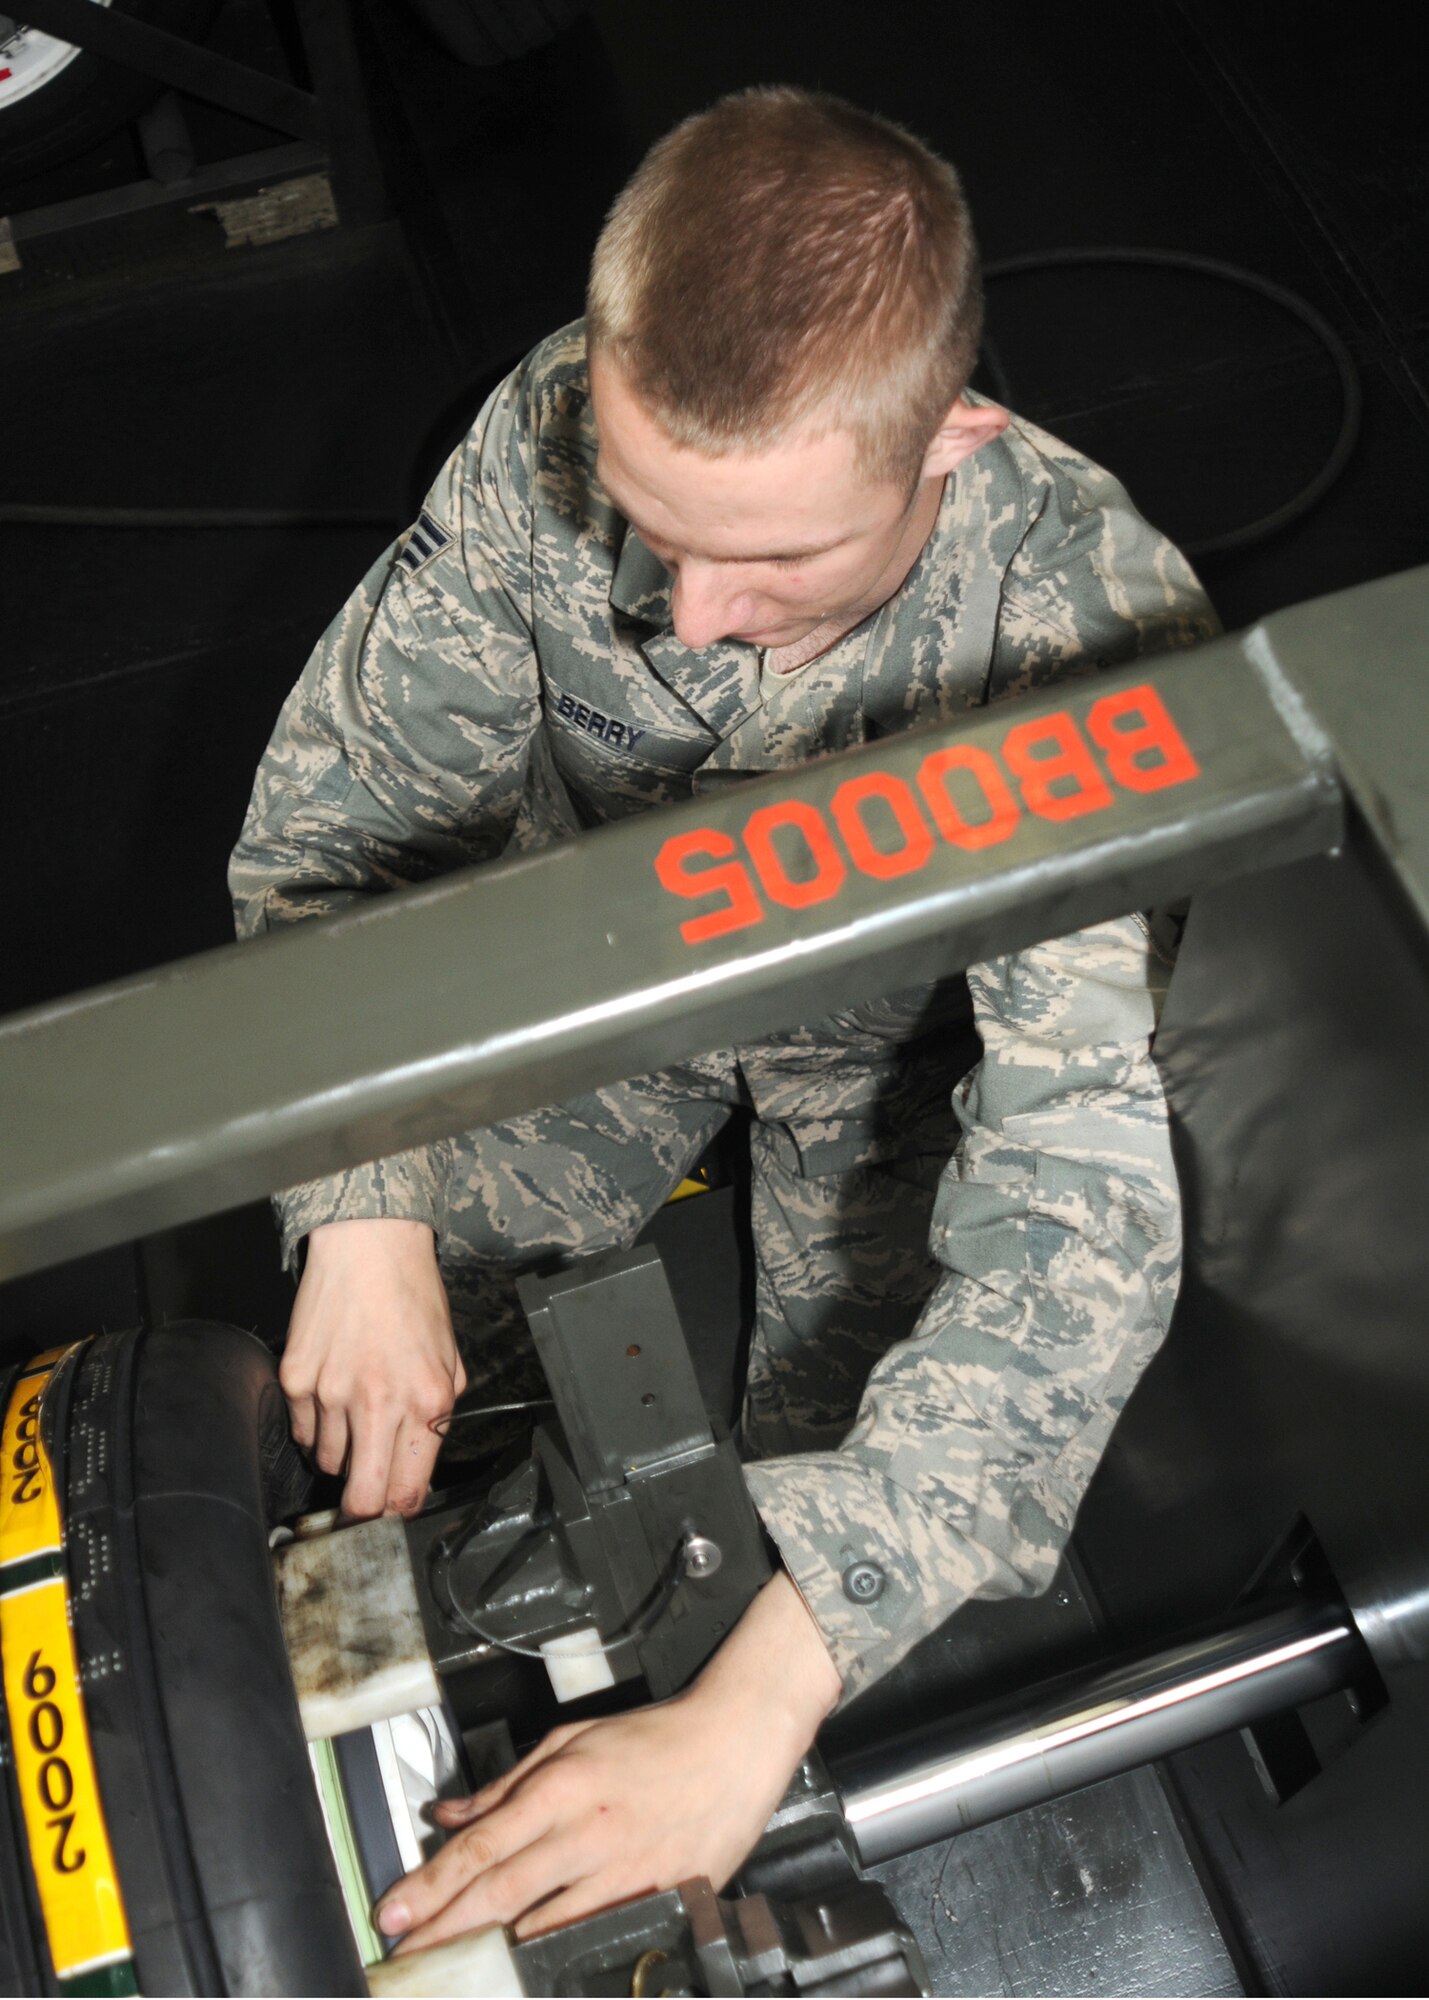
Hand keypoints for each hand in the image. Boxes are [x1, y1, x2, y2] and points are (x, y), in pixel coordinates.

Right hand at [280, 1217, 465, 1518]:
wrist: (369, 1248)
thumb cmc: (413, 1298)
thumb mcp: (449, 1361)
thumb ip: (437, 1419)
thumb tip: (416, 1470)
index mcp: (425, 1401)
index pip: (406, 1492)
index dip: (399, 1510)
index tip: (394, 1506)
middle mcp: (377, 1402)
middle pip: (361, 1499)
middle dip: (363, 1509)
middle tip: (365, 1496)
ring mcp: (330, 1392)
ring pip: (327, 1463)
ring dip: (342, 1452)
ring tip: (355, 1416)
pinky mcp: (296, 1378)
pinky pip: (303, 1430)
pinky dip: (316, 1424)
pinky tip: (333, 1393)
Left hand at [378, 1572, 841, 1947]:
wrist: (734, 1742)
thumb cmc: (655, 1737)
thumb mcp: (570, 1739)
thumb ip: (506, 1783)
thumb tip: (450, 1815)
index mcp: (563, 1787)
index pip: (481, 1846)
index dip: (431, 1885)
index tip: (395, 1910)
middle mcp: (587, 1834)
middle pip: (501, 1894)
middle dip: (443, 1928)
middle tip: (403, 1952)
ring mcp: (624, 1874)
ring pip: (543, 1926)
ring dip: (492, 1949)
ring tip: (448, 1966)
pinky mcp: (658, 1899)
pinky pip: (595, 1934)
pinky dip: (556, 1950)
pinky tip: (527, 1962)